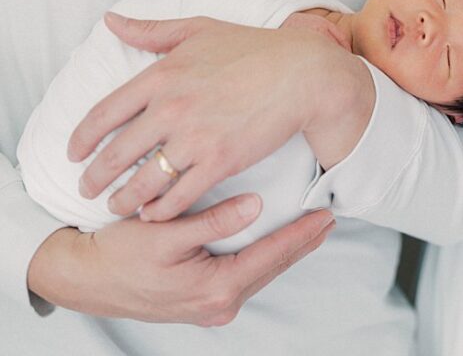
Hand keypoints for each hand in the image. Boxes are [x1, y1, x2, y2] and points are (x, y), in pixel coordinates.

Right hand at [27, 197, 334, 324]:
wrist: (84, 278)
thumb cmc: (121, 254)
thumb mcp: (166, 232)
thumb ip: (213, 220)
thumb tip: (256, 205)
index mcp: (215, 287)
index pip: (271, 256)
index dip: (301, 234)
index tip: (327, 214)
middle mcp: (217, 303)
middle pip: (271, 268)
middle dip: (301, 243)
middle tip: (329, 217)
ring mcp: (209, 306)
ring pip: (259, 273)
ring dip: (284, 250)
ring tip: (309, 228)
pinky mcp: (199, 300)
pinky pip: (243, 276)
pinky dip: (262, 258)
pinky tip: (270, 243)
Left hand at [68, 14, 369, 218]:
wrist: (301, 74)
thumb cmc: (253, 48)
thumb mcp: (199, 29)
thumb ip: (151, 30)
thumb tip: (111, 20)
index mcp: (161, 75)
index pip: (103, 114)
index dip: (82, 139)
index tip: (73, 153)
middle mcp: (171, 108)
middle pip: (116, 155)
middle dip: (94, 178)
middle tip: (86, 188)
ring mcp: (194, 138)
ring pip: (143, 183)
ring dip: (123, 200)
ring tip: (116, 206)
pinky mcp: (219, 162)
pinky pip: (177, 197)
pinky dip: (159, 211)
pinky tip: (152, 214)